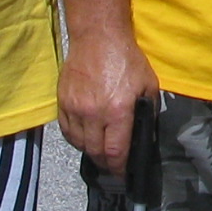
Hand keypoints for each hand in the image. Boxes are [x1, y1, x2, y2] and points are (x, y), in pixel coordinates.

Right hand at [59, 31, 159, 166]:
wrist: (97, 37)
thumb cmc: (126, 59)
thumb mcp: (148, 85)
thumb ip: (146, 111)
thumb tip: (143, 134)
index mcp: (118, 111)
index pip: (115, 152)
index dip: (120, 168)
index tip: (123, 173)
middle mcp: (94, 113)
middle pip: (96, 152)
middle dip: (106, 163)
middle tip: (113, 165)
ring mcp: (75, 108)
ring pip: (79, 143)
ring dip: (90, 151)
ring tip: (99, 151)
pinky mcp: (62, 101)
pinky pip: (66, 130)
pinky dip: (75, 139)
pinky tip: (85, 137)